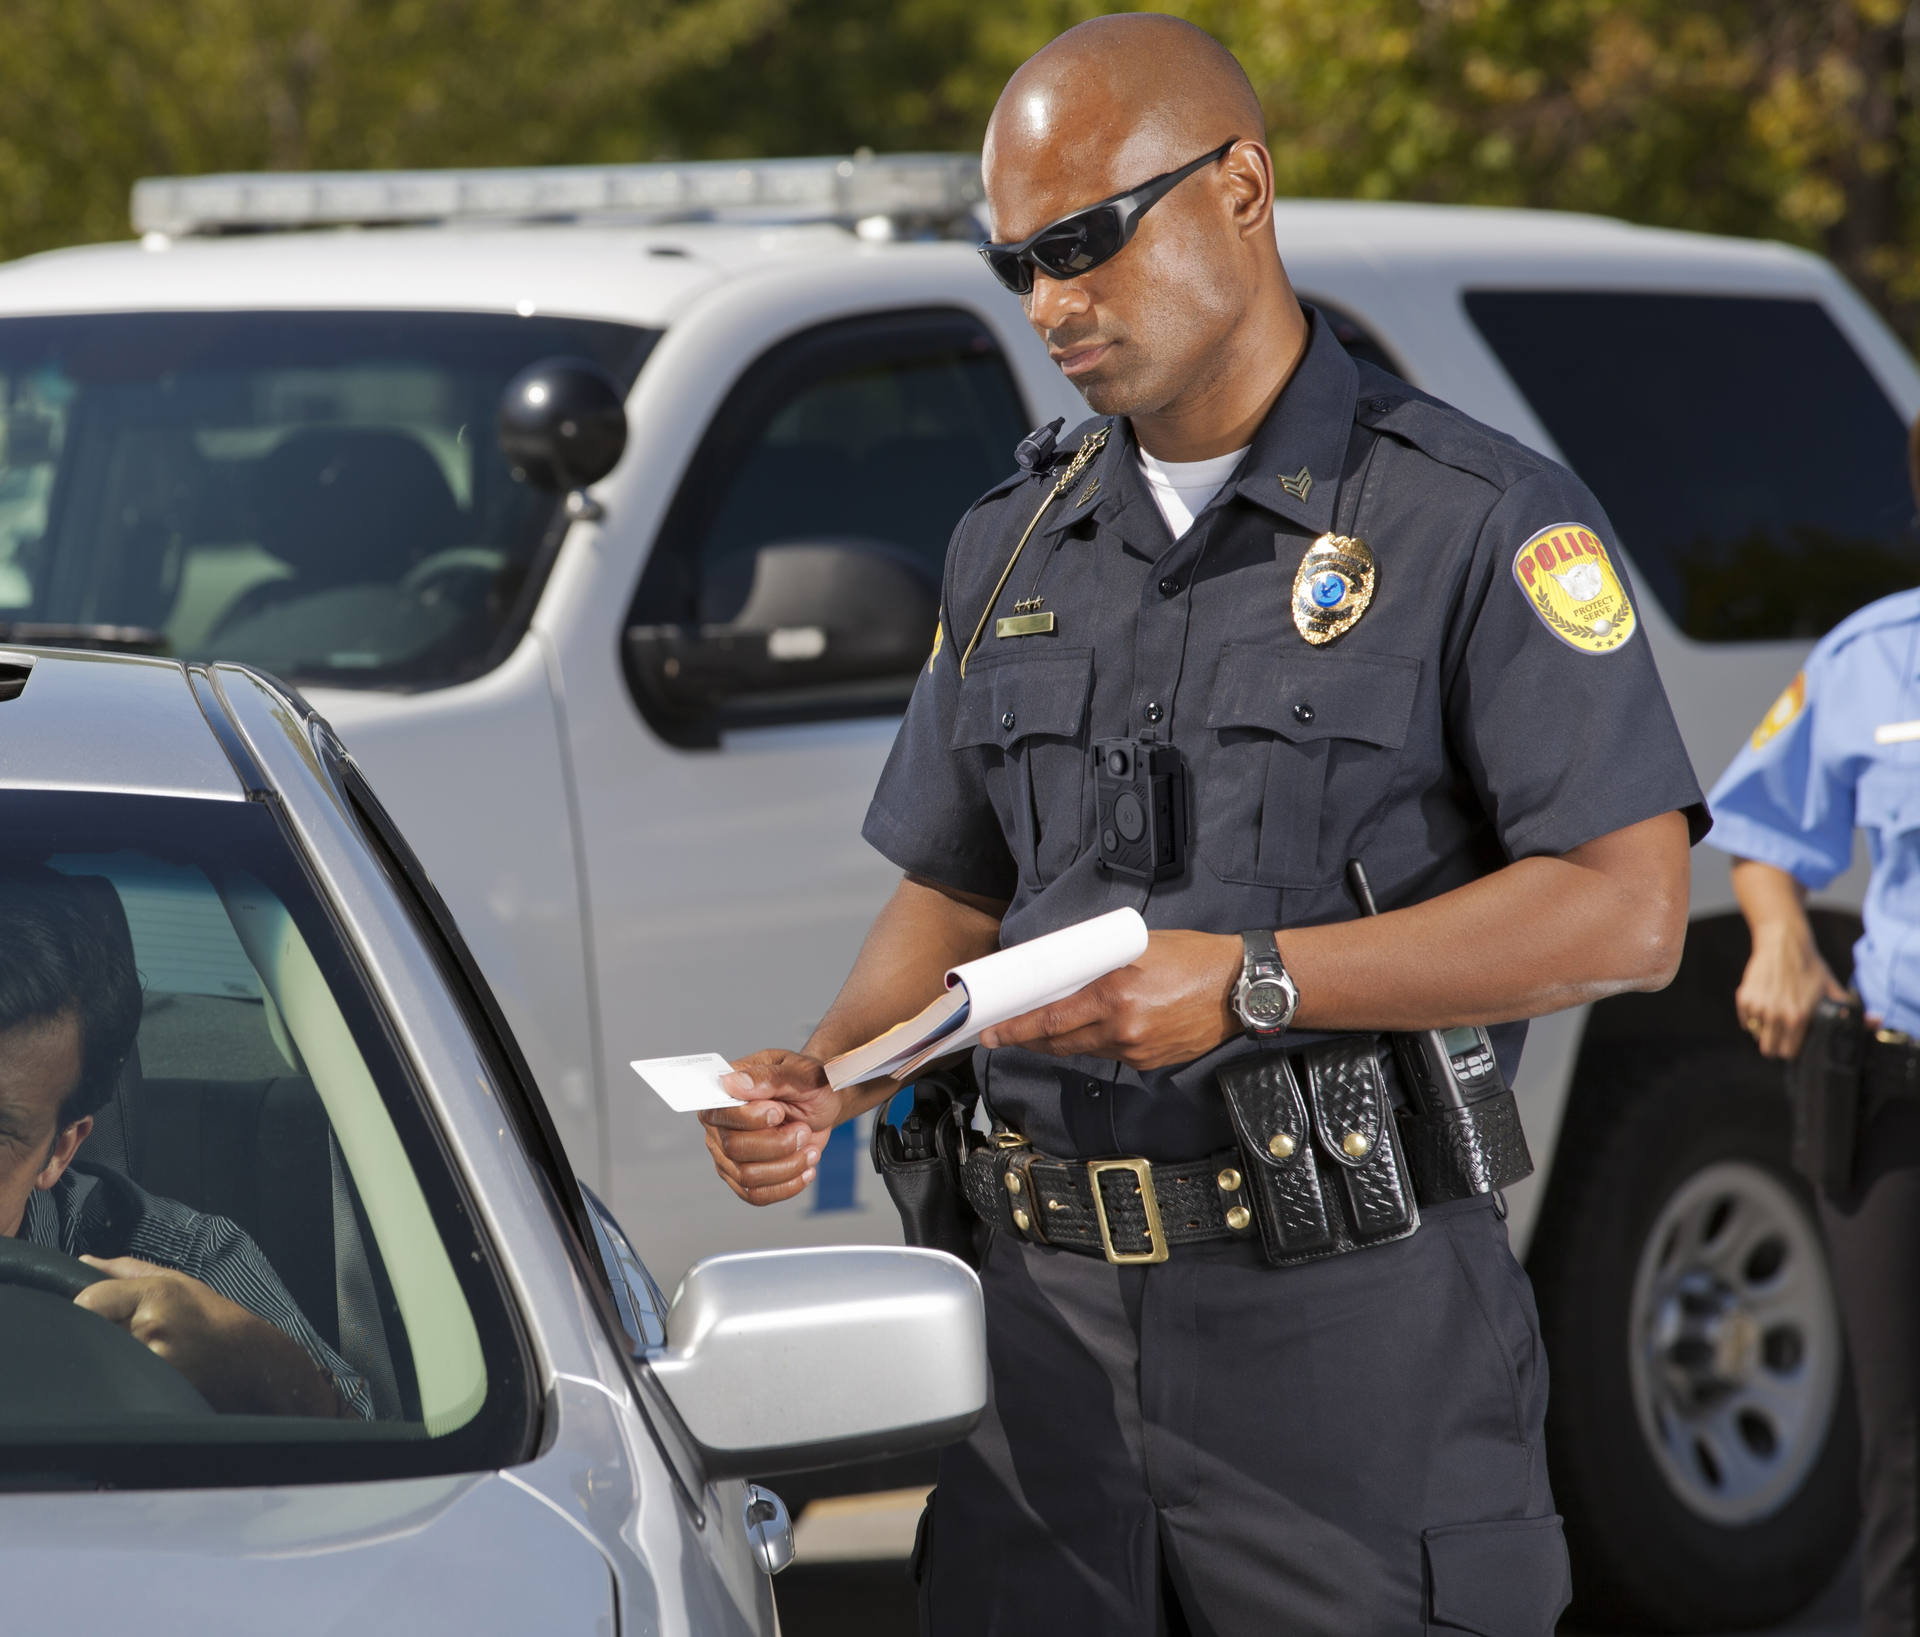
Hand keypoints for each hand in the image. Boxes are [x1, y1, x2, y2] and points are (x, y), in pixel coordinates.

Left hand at [74, 1256, 343, 1416]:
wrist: (251, 1362)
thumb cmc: (217, 1320)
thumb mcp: (180, 1282)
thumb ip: (127, 1271)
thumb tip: (84, 1264)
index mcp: (157, 1294)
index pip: (88, 1300)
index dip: (91, 1307)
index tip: (105, 1312)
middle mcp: (151, 1327)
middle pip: (91, 1330)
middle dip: (105, 1332)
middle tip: (136, 1333)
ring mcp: (152, 1361)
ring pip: (105, 1358)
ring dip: (118, 1356)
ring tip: (151, 1351)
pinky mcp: (153, 1389)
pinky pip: (120, 1379)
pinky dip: (128, 1376)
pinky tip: (154, 1370)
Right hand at [700, 1050, 851, 1206]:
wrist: (823, 1104)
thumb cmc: (808, 1083)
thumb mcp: (799, 1072)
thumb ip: (768, 1077)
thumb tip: (731, 1082)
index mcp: (726, 1093)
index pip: (719, 1114)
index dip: (750, 1119)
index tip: (778, 1112)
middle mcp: (720, 1126)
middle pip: (734, 1148)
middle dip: (778, 1144)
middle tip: (803, 1130)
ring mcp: (729, 1154)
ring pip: (747, 1176)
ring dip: (787, 1166)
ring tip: (809, 1149)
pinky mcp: (744, 1177)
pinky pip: (756, 1195)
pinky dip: (786, 1186)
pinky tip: (806, 1170)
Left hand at [980, 929, 1242, 1069]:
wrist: (1241, 988)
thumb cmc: (1194, 958)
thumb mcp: (1138, 948)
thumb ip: (1099, 964)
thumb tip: (1065, 973)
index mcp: (1114, 995)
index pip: (1051, 1019)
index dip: (1017, 1029)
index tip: (993, 1033)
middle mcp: (1123, 1028)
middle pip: (1060, 1043)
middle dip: (1029, 1039)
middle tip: (1006, 1034)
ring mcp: (1137, 1050)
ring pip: (1084, 1050)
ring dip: (1061, 1040)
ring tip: (1045, 1028)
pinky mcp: (1150, 1063)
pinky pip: (1111, 1055)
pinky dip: (1097, 1042)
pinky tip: (1098, 1028)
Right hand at [1735, 925, 1846, 1059]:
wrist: (1783, 942)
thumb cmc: (1810, 966)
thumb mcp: (1830, 987)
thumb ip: (1848, 1009)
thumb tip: (1876, 1020)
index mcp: (1799, 1017)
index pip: (1789, 1053)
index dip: (1793, 1048)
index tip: (1796, 1041)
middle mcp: (1776, 1015)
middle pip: (1769, 1050)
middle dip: (1776, 1044)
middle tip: (1783, 1032)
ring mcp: (1758, 1007)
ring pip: (1756, 1034)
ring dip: (1765, 1028)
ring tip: (1774, 1013)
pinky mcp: (1744, 998)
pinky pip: (1745, 1020)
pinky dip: (1752, 1016)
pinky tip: (1764, 1003)